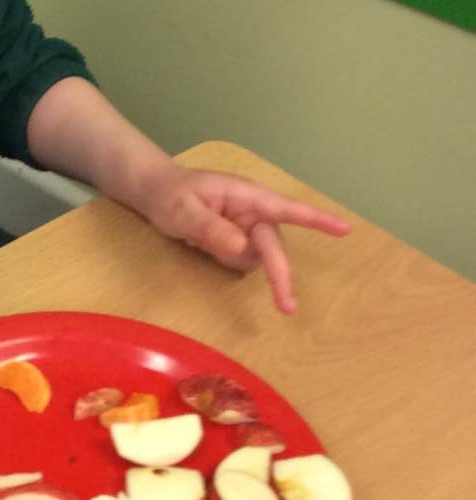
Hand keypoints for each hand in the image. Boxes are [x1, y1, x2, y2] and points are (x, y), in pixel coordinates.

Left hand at [135, 165, 350, 314]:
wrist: (154, 192)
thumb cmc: (169, 193)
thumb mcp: (183, 210)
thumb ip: (211, 227)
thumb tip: (244, 246)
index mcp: (246, 196)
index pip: (286, 209)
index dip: (316, 220)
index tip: (345, 230)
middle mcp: (253, 212)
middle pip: (274, 248)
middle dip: (280, 275)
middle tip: (286, 307)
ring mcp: (248, 228)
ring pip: (259, 258)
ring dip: (236, 259)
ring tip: (200, 240)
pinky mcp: (239, 242)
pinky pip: (243, 261)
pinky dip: (227, 260)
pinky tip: (205, 247)